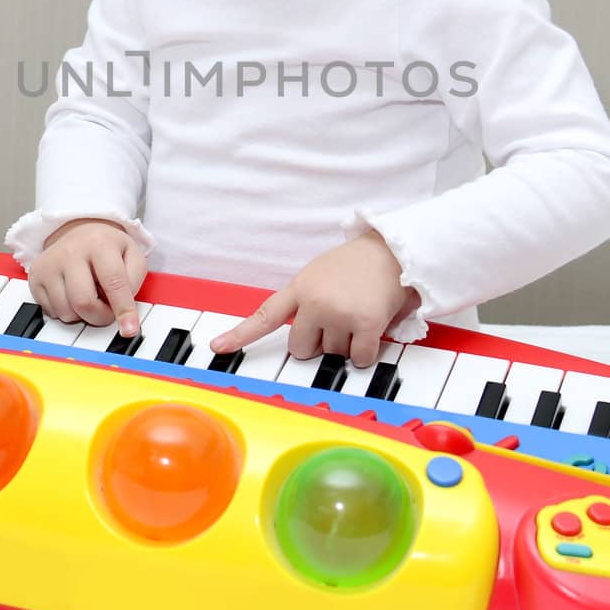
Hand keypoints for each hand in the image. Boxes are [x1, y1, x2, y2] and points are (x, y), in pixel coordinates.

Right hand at [28, 218, 147, 336]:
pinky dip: (66, 311)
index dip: (123, 308)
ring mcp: (50, 264)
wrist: (77, 230)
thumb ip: (134, 280)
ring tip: (88, 295)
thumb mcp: (131, 254)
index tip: (129, 329)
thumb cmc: (106, 246)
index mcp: (100, 243)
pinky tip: (72, 294)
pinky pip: (51, 312)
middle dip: (100, 316)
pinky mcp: (35, 277)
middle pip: (84, 302)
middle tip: (106, 310)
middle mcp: (70, 252)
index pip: (113, 281)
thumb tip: (124, 310)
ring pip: (66, 311)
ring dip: (82, 314)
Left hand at [208, 229, 420, 369]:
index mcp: (300, 288)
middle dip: (317, 345)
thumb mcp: (318, 274)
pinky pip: (358, 358)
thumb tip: (305, 338)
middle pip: (301, 349)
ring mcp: (339, 314)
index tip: (218, 348)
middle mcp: (315, 302)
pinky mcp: (365, 324)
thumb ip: (304, 300)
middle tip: (335, 325)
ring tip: (357, 316)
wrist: (391, 251)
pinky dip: (365, 353)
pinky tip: (371, 333)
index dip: (240, 335)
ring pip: (333, 355)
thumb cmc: (356, 265)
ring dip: (345, 346)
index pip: (265, 315)